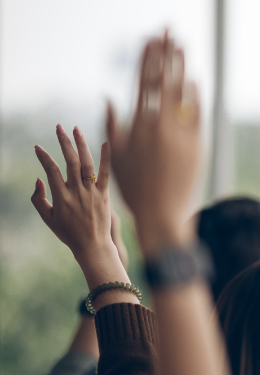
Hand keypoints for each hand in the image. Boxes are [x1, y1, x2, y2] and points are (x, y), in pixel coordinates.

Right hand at [31, 125, 132, 295]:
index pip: (51, 171)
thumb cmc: (68, 233)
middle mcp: (77, 192)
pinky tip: (106, 143)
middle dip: (63, 142)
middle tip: (58, 127)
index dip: (44, 157)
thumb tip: (38, 179)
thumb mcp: (48, 218)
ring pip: (87, 164)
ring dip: (81, 145)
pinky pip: (106, 174)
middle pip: (70, 162)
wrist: (93, 246)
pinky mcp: (105, 195)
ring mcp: (92, 193)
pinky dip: (106, 158)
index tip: (38, 147)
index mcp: (61, 197)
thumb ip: (38, 199)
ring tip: (76, 129)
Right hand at [107, 32, 201, 255]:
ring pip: (182, 92)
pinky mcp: (197, 144)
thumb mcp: (117, 154)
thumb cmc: (135, 187)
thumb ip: (114, 124)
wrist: (162, 212)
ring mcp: (180, 133)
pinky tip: (196, 78)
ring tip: (183, 46)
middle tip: (169, 31)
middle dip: (166, 53)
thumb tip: (109, 97)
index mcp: (137, 125)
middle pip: (163, 80)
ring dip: (182, 66)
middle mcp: (159, 125)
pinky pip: (197, 113)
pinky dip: (196, 94)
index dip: (146, 58)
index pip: (141, 82)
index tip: (149, 39)